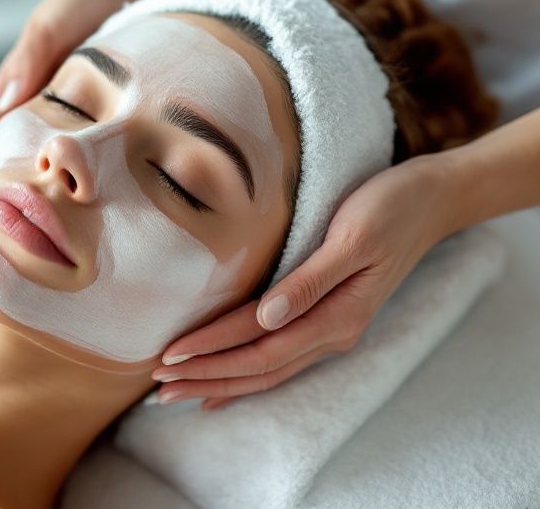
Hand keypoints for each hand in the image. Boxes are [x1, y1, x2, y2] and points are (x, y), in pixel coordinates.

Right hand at [0, 0, 132, 215]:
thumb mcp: (55, 24)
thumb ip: (31, 57)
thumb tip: (4, 104)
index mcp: (13, 86)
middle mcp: (24, 99)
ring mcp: (48, 106)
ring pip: (24, 157)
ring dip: (12, 193)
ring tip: (8, 236)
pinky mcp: (71, 108)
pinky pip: (53, 149)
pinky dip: (46, 177)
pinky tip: (55, 203)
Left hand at [151, 153, 458, 408]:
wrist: (433, 200)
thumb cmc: (391, 207)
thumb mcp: (353, 236)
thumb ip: (310, 279)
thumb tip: (268, 317)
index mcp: (337, 314)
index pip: (259, 343)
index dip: (212, 351)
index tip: (170, 356)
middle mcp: (334, 331)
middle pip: (259, 368)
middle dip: (207, 378)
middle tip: (159, 388)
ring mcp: (332, 329)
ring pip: (268, 370)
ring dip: (221, 382)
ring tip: (177, 393)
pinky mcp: (328, 318)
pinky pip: (281, 358)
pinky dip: (248, 375)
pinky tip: (223, 386)